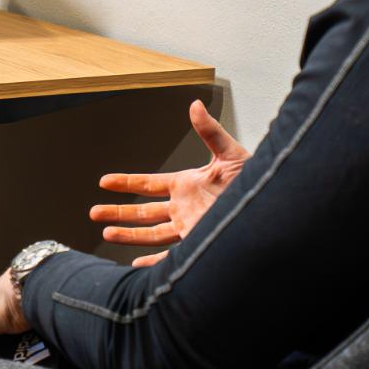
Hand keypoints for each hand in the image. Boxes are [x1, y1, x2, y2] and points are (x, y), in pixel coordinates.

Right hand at [90, 98, 248, 266]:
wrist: (274, 206)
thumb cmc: (256, 179)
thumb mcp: (230, 153)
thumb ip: (209, 131)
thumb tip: (195, 105)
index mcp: (186, 185)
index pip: (149, 185)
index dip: (126, 183)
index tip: (104, 182)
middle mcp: (184, 208)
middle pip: (143, 212)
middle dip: (118, 212)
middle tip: (94, 212)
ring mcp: (190, 228)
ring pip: (151, 234)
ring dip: (128, 234)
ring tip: (106, 232)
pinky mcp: (199, 245)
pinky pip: (171, 258)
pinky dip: (154, 263)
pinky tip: (136, 263)